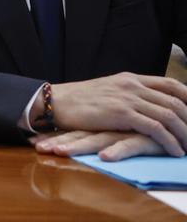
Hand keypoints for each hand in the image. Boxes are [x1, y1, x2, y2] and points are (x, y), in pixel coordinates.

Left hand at [31, 130, 166, 160]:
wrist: (175, 120)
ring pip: (98, 138)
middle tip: (36, 146)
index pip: (75, 128)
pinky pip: (130, 144)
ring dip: (77, 146)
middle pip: (80, 133)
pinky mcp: (146, 137)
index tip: (34, 142)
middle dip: (58, 140)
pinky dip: (117, 151)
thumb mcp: (123, 128)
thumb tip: (87, 142)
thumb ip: (106, 132)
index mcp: (103, 121)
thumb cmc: (148, 124)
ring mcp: (127, 129)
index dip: (55, 134)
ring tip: (56, 151)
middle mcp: (111, 124)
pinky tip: (104, 157)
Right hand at [45, 73, 186, 156]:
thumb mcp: (107, 91)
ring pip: (170, 114)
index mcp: (130, 78)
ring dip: (184, 133)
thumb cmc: (77, 101)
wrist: (55, 101)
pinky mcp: (121, 113)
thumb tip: (144, 106)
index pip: (170, 84)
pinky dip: (169, 141)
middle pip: (176, 100)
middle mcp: (132, 85)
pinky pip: (155, 127)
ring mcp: (127, 98)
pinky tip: (174, 151)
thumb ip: (127, 95)